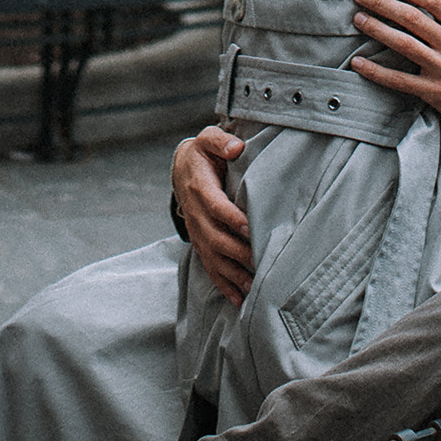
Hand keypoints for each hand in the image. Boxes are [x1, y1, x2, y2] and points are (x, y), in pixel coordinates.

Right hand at [173, 126, 252, 303]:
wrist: (181, 170)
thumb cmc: (202, 154)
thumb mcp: (207, 140)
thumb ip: (220, 141)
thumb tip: (236, 147)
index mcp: (199, 188)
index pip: (216, 206)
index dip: (232, 218)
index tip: (250, 228)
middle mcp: (196, 214)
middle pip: (216, 238)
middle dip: (237, 253)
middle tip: (259, 263)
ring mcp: (197, 232)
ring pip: (214, 258)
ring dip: (233, 275)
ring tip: (254, 289)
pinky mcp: (201, 244)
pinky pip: (210, 267)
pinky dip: (224, 285)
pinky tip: (239, 301)